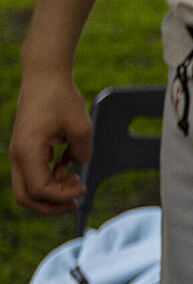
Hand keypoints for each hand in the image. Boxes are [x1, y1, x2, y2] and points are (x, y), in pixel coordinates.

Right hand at [9, 68, 90, 214]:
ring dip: (51, 193)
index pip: (40, 189)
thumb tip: (80, 164)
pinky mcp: (25, 149)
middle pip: (26, 197)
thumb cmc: (60, 96)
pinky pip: (33, 175)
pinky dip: (50, 179)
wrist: (44, 77)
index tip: (83, 187)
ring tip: (76, 183)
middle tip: (76, 202)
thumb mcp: (81, 125)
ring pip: (28, 188)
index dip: (62, 195)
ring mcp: (19, 153)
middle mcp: (18, 155)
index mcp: (28, 151)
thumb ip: (84, 151)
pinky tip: (68, 168)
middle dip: (52, 206)